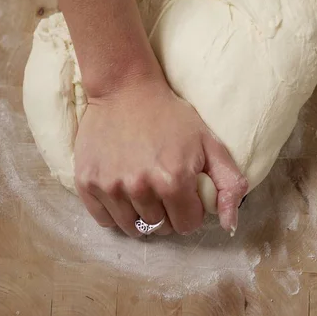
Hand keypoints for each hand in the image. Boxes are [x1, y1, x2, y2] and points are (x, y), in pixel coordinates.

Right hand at [74, 76, 247, 236]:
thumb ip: (229, 184)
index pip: (187, 225)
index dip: (190, 209)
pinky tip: (121, 189)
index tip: (184, 189)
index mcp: (174, 180)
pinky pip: (104, 220)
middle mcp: (140, 187)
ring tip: (142, 186)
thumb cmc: (170, 115)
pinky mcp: (86, 182)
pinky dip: (114, 213)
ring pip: (131, 227)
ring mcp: (110, 186)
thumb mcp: (209, 142)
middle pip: (159, 227)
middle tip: (162, 184)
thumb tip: (230, 225)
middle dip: (166, 211)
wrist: (125, 88)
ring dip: (140, 214)